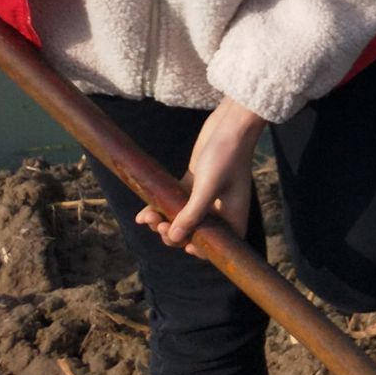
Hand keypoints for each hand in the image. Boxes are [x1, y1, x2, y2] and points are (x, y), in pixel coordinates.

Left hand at [139, 98, 264, 250]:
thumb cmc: (225, 156)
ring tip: (147, 217)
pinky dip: (160, 209)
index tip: (184, 244)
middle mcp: (221, 209)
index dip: (201, 249)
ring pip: (182, 219)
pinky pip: (175, 204)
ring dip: (163, 222)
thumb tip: (175, 237)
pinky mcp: (194, 184)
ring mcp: (206, 197)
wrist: (229, 124)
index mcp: (233, 214)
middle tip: (160, 226)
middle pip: (195, 233)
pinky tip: (143, 212)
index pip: (219, 243)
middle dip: (175, 234)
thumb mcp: (207, 187)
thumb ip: (191, 214)